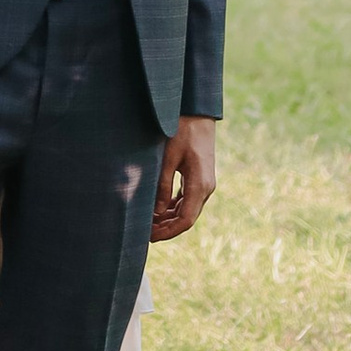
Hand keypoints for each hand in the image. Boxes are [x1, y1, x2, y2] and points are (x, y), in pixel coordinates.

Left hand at [153, 115, 217, 241]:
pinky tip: (158, 209)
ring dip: (169, 218)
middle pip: (187, 218)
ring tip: (148, 223)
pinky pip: (187, 199)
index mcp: (200, 185)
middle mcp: (205, 188)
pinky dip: (173, 207)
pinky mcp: (199, 178)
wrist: (198, 113)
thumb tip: (156, 213)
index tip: (150, 237)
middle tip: (145, 233)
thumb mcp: (168, 158)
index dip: (168, 232)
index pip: (186, 220)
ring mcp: (204, 183)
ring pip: (187, 210)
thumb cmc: (181, 131)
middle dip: (166, 228)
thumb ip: (162, 186)